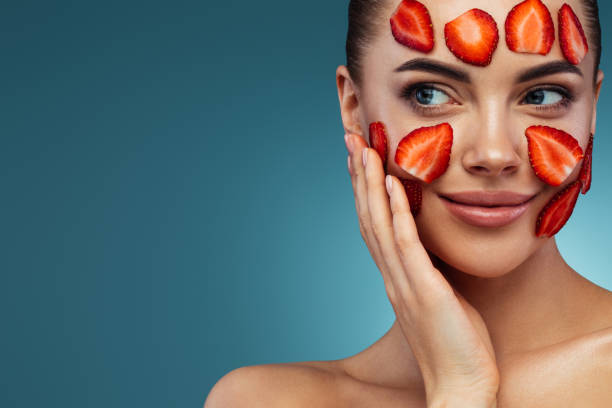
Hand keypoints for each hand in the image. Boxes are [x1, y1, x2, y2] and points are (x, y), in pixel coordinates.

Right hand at [345, 133, 499, 406]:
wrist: (460, 385)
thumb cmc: (455, 344)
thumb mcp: (440, 297)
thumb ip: (428, 270)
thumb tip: (430, 248)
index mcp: (396, 276)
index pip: (374, 225)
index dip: (364, 191)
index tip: (360, 160)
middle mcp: (392, 275)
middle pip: (368, 217)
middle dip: (359, 178)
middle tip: (351, 141)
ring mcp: (404, 282)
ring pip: (379, 225)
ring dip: (370, 186)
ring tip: (364, 151)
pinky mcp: (424, 290)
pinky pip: (407, 245)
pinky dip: (396, 213)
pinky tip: (393, 185)